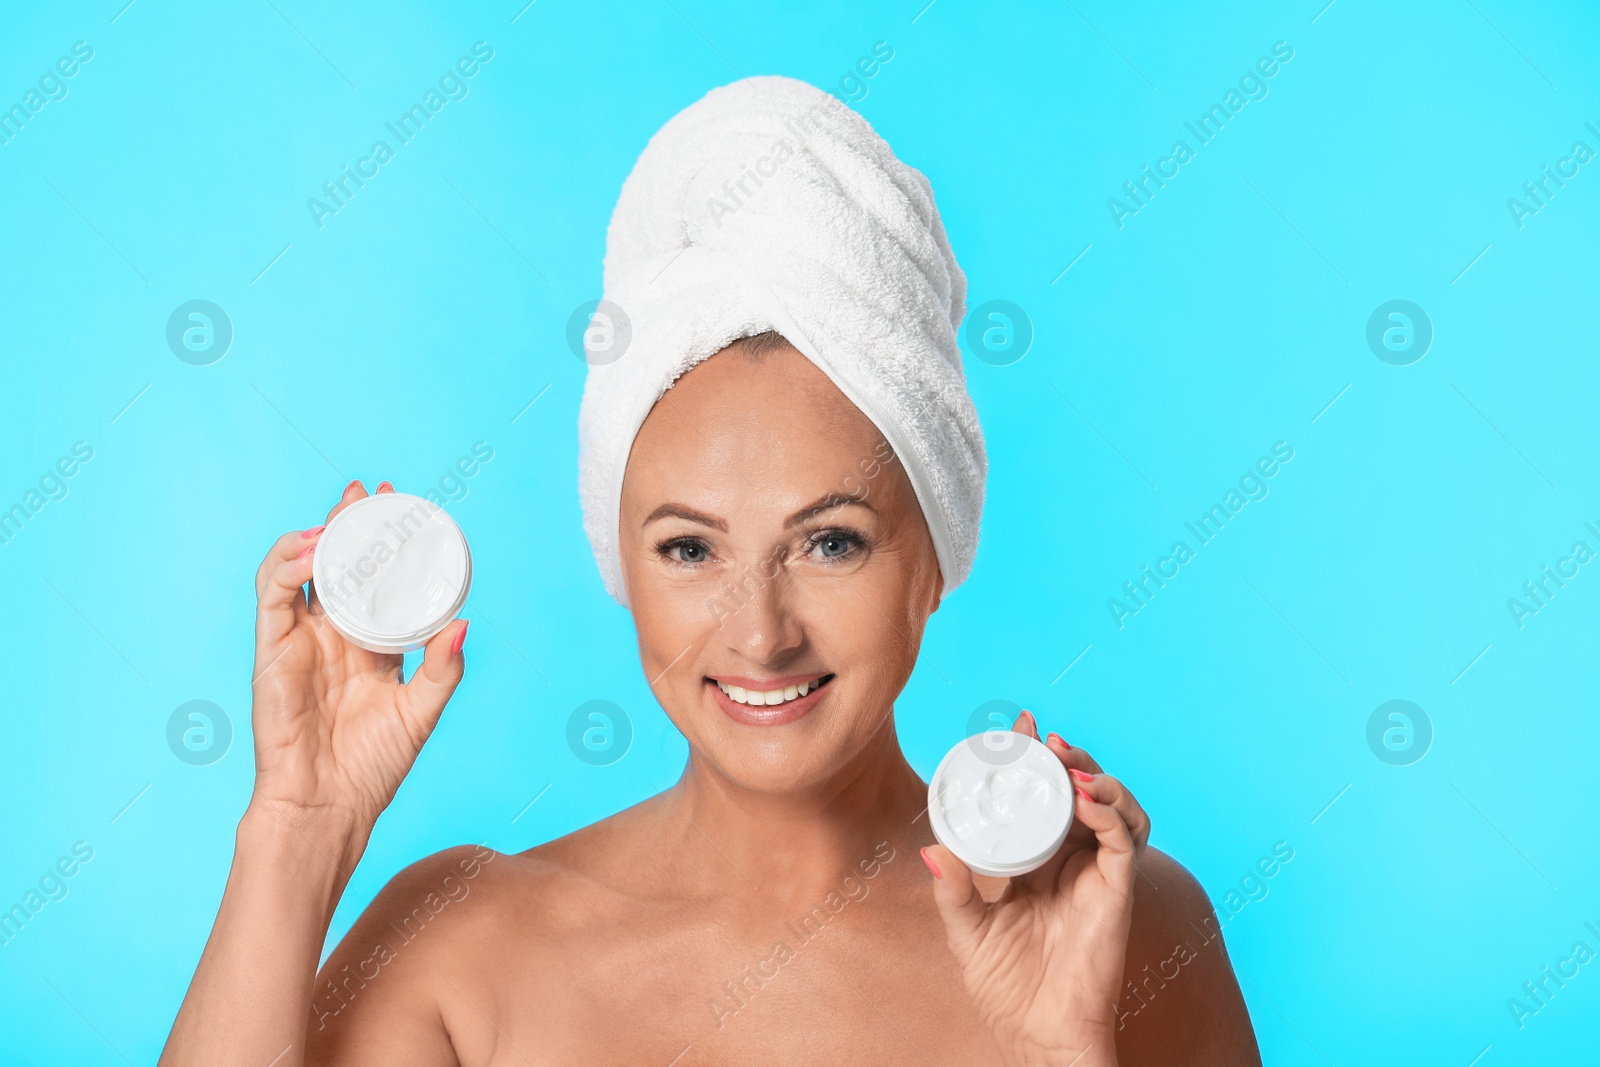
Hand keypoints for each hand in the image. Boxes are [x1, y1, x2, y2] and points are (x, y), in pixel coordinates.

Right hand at [249, 480, 468, 834]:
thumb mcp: (421, 710)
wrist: (328, 806)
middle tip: (368, 491)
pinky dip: (288, 564)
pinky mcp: (271, 650)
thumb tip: (465, 622)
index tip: (402, 509)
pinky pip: (273, 595)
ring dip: (320, 535)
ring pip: (302, 569)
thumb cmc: (372, 766)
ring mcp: (300, 640)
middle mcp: (332, 636)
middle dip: (351, 523)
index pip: (376, 581)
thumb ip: (443, 668)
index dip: (385, 544)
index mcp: (369, 645)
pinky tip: (313, 548)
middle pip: (339, 564)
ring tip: (342, 512)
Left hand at [923, 711, 1149, 1066]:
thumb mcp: (967, 931)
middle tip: (1043, 738)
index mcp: (1036, 861)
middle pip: (1081, 792)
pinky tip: (1086, 801)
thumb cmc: (1005, 988)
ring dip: (1096, 777)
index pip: (1040, 797)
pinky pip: (1125, 843)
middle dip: (1067, 758)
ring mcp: (1097, 874)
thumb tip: (930, 848)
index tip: (1018, 727)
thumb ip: (952, 890)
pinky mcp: (1118, 892)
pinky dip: (1111, 814)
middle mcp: (1071, 860)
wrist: (1037, 1034)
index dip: (1034, 760)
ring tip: (1067, 763)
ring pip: (1114, 808)